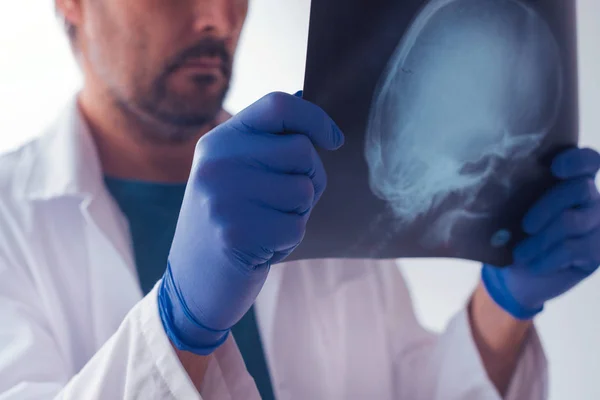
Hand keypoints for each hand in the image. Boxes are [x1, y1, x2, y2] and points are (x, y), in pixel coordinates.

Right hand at [158, 92, 344, 353]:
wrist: (192, 283)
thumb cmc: (227, 223)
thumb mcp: (233, 173)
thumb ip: (265, 140)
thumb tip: (305, 95)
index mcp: (218, 142)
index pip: (277, 105)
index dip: (315, 118)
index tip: (334, 141)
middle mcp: (216, 163)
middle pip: (302, 150)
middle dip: (311, 178)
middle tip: (286, 203)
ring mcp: (223, 198)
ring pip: (304, 190)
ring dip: (297, 214)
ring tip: (264, 226)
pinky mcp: (236, 233)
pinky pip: (296, 226)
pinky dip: (287, 241)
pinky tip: (259, 248)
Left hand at [482, 147, 599, 319]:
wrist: (518, 273)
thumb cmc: (513, 232)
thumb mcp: (510, 210)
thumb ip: (514, 192)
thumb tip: (491, 183)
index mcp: (569, 179)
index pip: (587, 161)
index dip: (576, 161)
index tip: (555, 167)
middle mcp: (589, 198)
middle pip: (579, 189)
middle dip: (548, 206)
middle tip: (525, 226)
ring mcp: (595, 223)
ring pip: (572, 222)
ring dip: (541, 240)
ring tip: (520, 253)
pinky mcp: (595, 251)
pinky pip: (572, 249)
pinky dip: (547, 258)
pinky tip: (533, 265)